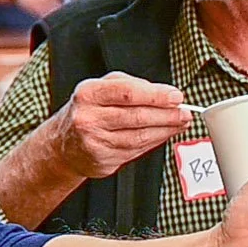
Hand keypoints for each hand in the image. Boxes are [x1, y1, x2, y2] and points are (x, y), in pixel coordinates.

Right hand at [44, 71, 190, 177]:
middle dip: (166, 115)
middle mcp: (88, 118)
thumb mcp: (102, 88)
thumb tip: (164, 93)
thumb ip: (131, 86)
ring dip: (165, 130)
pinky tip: (162, 135)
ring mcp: (94, 141)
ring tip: (179, 123)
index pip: (128, 93)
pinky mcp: (103, 160)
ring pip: (139, 136)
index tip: (176, 97)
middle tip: (184, 113)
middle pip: (137, 116)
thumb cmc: (88, 111)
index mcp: (88, 93)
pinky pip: (136, 150)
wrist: (63, 144)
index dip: (156, 95)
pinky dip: (154, 142)